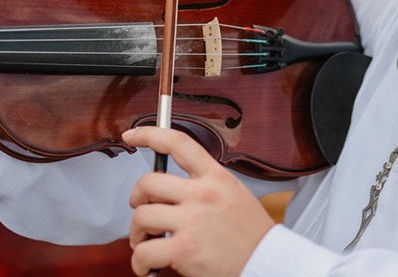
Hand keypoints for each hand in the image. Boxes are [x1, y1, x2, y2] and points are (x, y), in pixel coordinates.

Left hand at [123, 126, 274, 276]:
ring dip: (137, 233)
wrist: (266, 263)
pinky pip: (144, 251)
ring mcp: (192, 221)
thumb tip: (169, 190)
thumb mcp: (234, 194)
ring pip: (141, 216)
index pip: (179, 143)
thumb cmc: (251, 235)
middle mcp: (203, 194)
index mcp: (216, 177)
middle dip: (137, 199)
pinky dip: (140, 262)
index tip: (131, 135)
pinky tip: (148, 267)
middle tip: (143, 214)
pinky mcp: (185, 249)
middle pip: (148, 182)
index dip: (149, 134)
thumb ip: (205, 185)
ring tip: (147, 243)